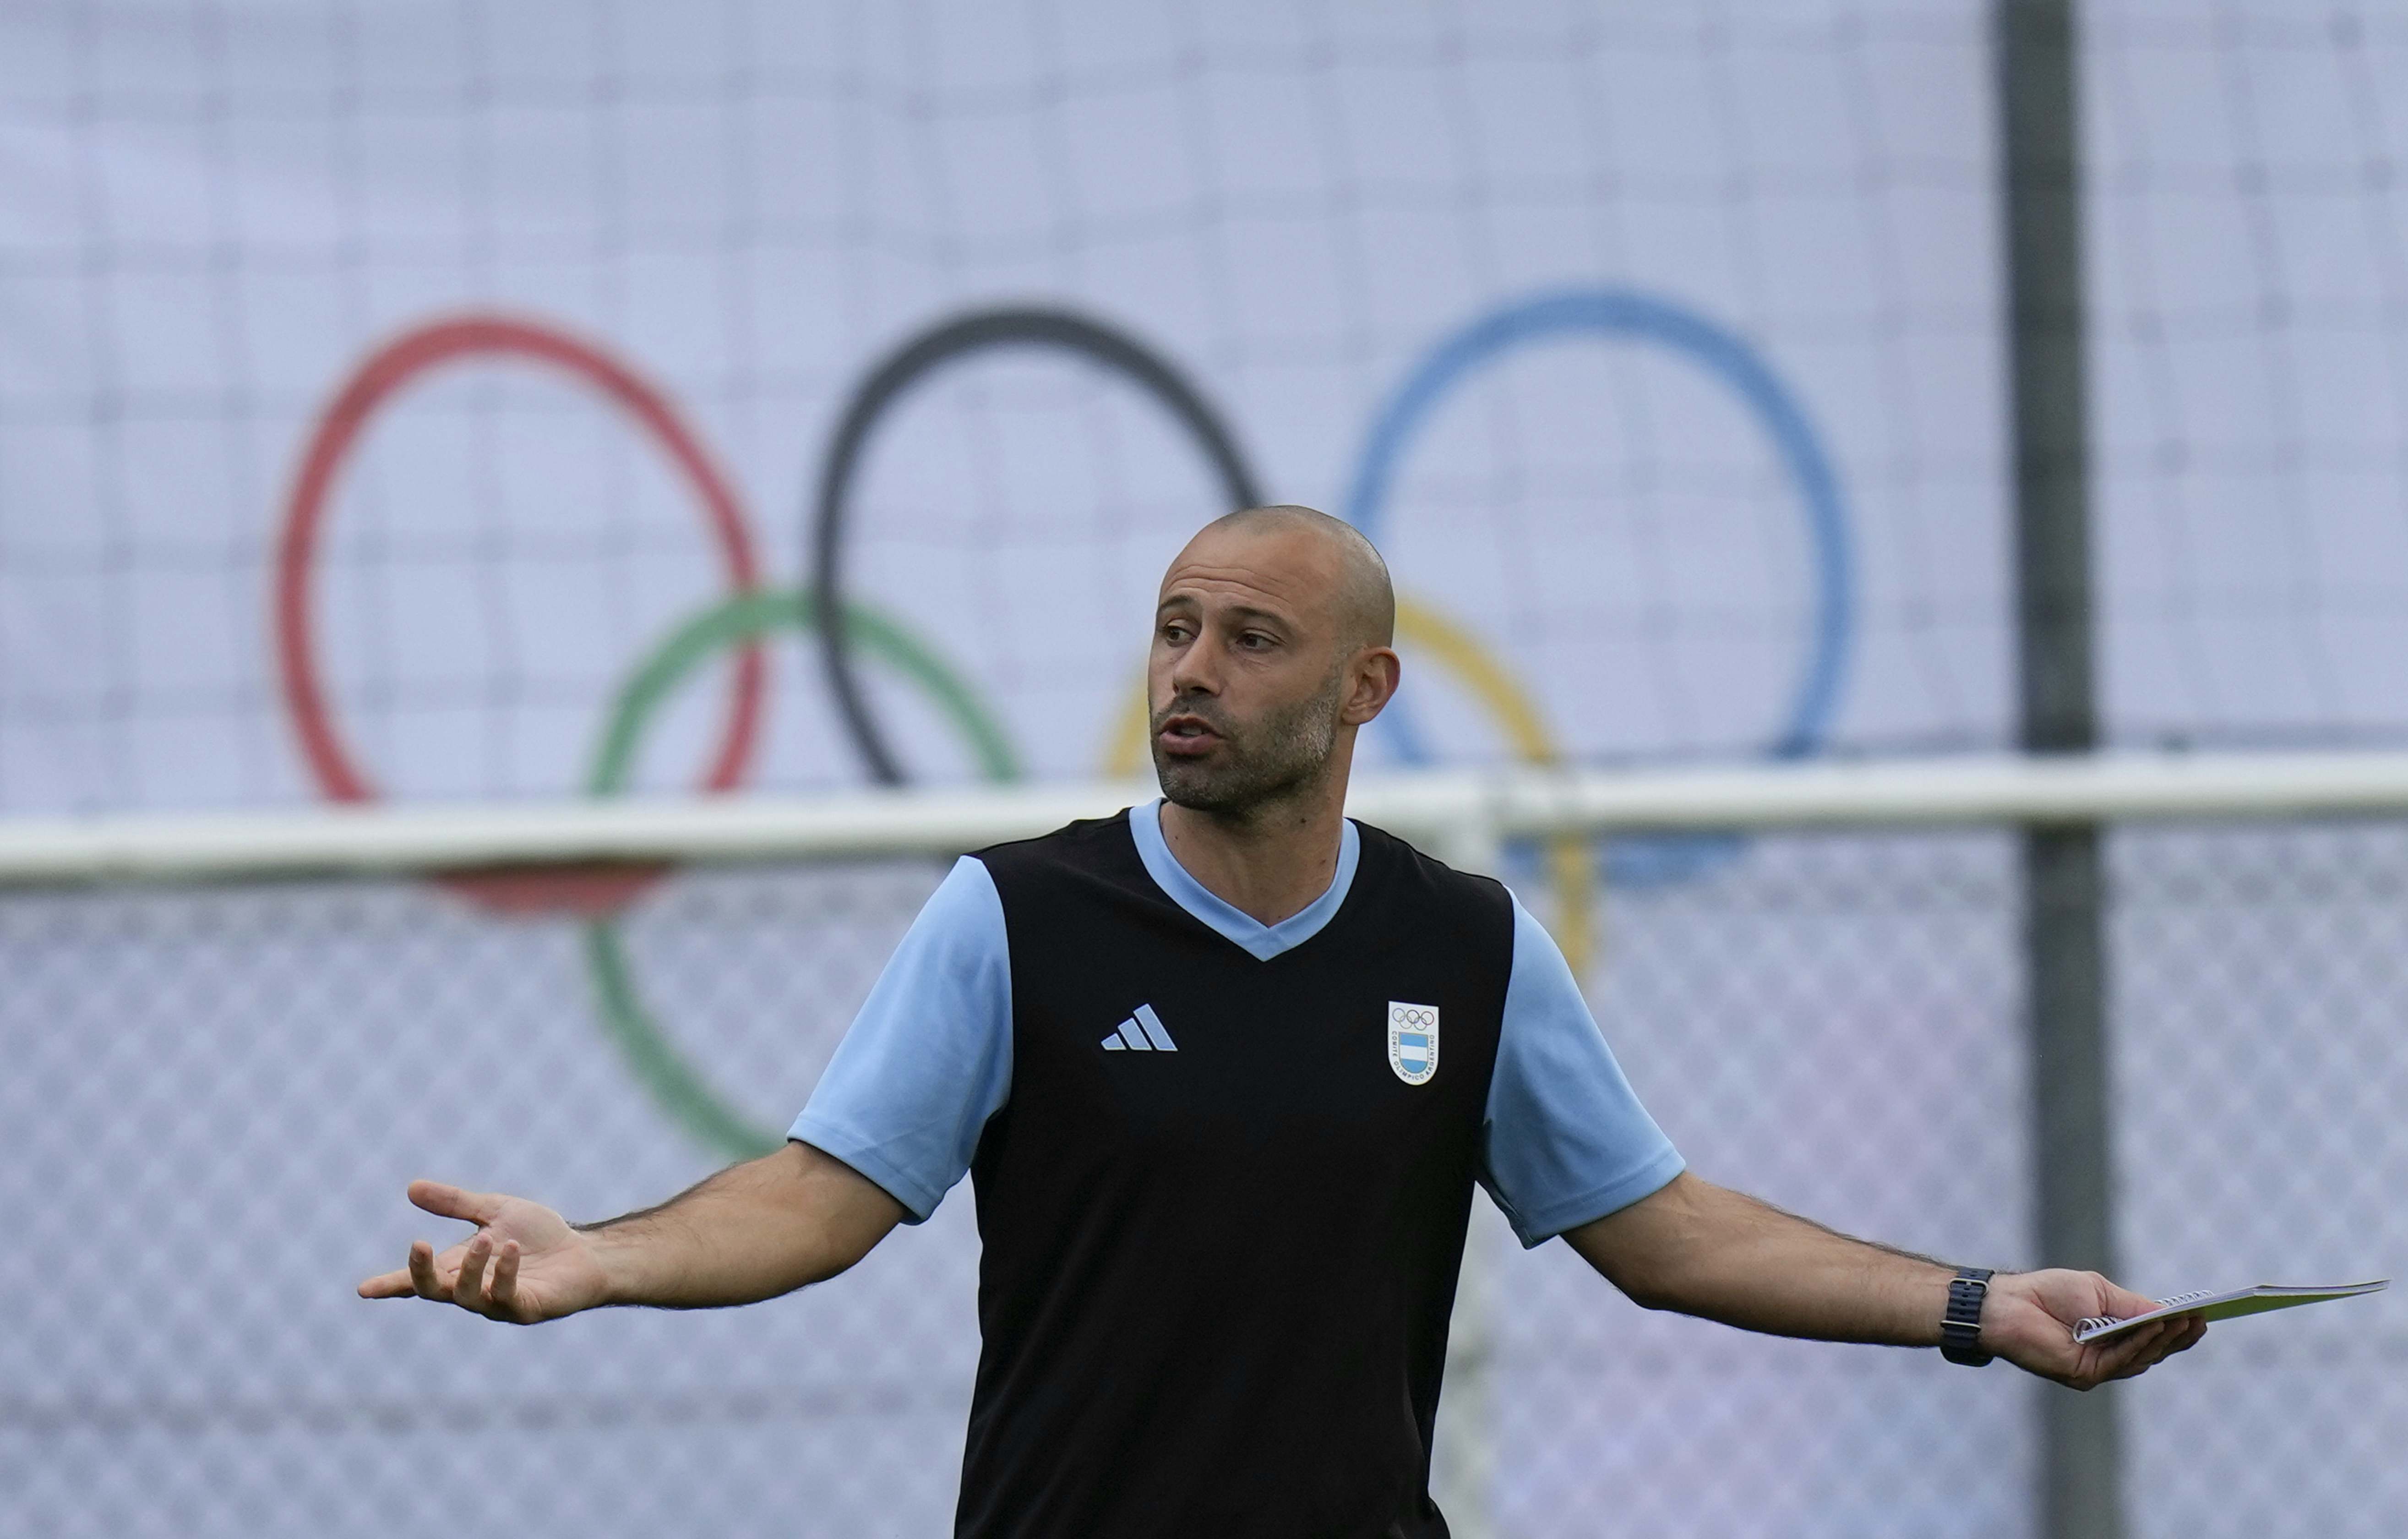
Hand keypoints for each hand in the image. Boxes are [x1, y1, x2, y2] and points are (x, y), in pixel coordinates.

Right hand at [357, 1179, 611, 1323]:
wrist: (584, 1253)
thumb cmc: (538, 1236)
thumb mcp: (494, 1211)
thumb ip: (455, 1203)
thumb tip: (411, 1188)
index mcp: (458, 1269)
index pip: (417, 1281)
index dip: (390, 1285)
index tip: (363, 1289)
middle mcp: (472, 1291)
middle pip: (434, 1290)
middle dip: (422, 1271)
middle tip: (419, 1244)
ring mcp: (497, 1304)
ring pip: (467, 1295)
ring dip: (472, 1266)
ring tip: (486, 1239)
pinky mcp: (525, 1309)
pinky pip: (506, 1296)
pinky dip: (505, 1272)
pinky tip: (511, 1249)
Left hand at [1981, 1269, 2208, 1388]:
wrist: (2007, 1303)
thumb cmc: (2047, 1293)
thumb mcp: (2098, 1291)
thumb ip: (2132, 1305)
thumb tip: (2169, 1313)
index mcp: (2114, 1336)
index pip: (2155, 1338)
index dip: (2180, 1330)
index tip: (2204, 1316)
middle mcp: (2109, 1357)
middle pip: (2155, 1352)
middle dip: (2179, 1336)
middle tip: (2200, 1319)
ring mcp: (2098, 1369)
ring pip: (2141, 1358)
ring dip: (2164, 1338)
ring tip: (2182, 1320)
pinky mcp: (2084, 1374)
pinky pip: (2119, 1359)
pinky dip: (2138, 1342)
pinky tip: (2153, 1325)